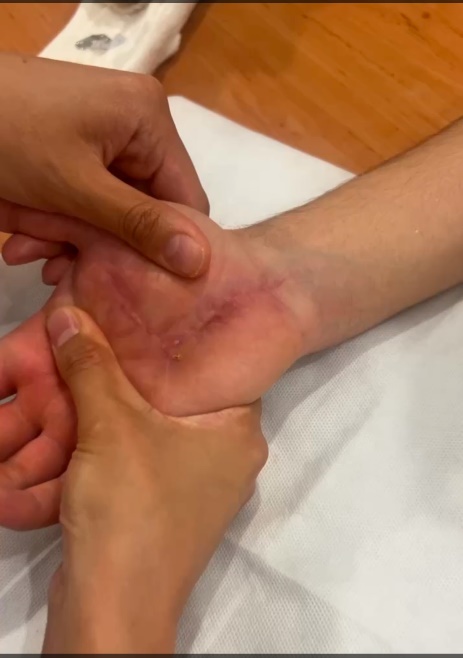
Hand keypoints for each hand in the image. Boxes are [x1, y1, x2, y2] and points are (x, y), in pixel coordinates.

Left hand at [0, 53, 208, 275]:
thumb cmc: (6, 136)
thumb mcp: (76, 188)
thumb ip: (139, 226)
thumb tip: (200, 263)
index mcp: (150, 119)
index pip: (186, 199)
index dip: (166, 245)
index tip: (138, 282)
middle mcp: (136, 123)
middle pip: (146, 205)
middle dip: (107, 244)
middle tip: (67, 274)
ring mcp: (105, 132)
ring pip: (115, 206)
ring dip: (78, 238)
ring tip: (39, 259)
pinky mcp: (78, 143)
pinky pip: (89, 194)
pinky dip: (64, 220)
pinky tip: (29, 240)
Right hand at [41, 306, 265, 653]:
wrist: (111, 607)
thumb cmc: (132, 507)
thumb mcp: (109, 425)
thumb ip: (91, 364)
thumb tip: (69, 314)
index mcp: (239, 431)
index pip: (219, 367)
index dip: (182, 338)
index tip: (148, 315)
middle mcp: (227, 457)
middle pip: (178, 396)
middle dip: (135, 372)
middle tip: (109, 333)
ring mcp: (197, 486)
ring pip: (153, 428)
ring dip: (115, 407)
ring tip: (87, 367)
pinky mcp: (164, 508)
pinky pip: (138, 458)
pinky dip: (109, 441)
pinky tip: (79, 415)